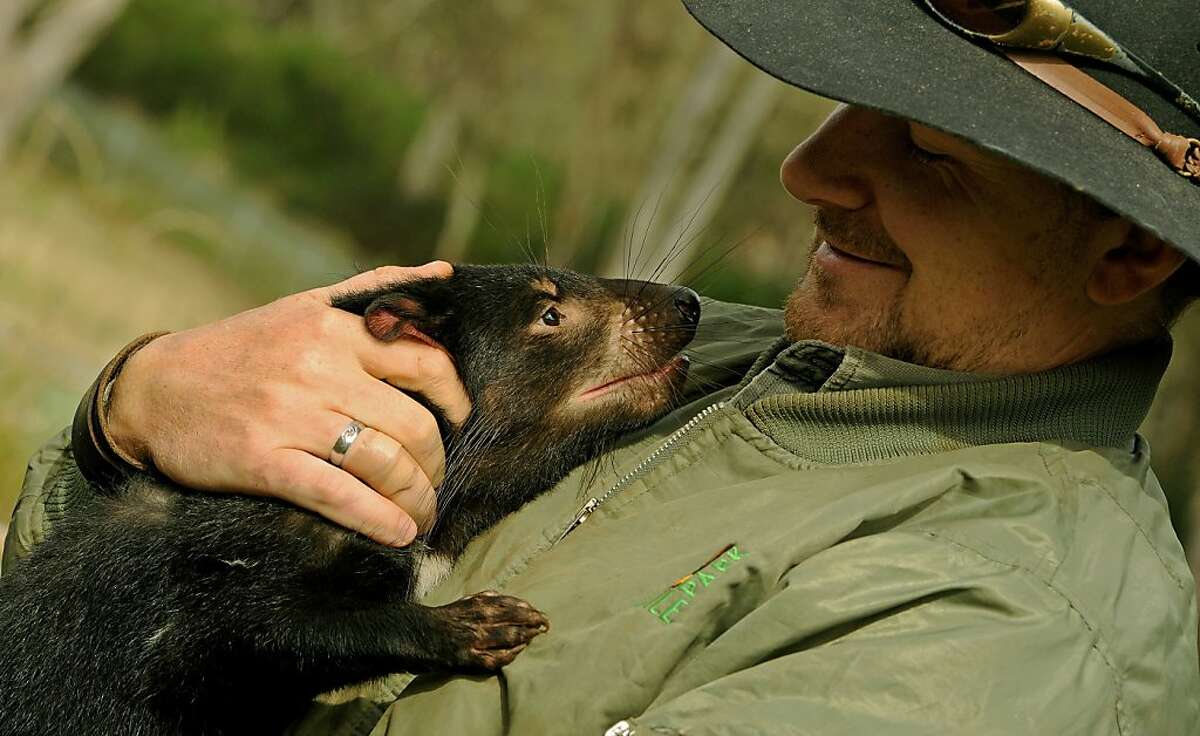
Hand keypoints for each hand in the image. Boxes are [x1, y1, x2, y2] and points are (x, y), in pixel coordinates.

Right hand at [104, 262, 469, 545]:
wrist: (154, 389)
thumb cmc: (239, 350)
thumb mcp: (303, 306)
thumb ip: (372, 289)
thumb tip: (442, 273)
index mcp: (334, 331)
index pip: (425, 363)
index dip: (455, 398)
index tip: (460, 421)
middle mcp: (319, 370)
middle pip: (413, 424)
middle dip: (436, 463)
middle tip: (435, 481)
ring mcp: (291, 417)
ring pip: (384, 462)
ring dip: (415, 498)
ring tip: (420, 513)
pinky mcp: (263, 461)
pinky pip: (339, 496)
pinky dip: (378, 519)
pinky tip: (397, 533)